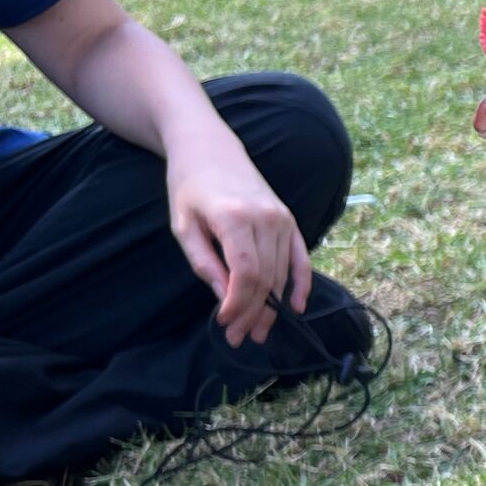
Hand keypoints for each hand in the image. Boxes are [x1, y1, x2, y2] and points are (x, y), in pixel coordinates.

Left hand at [166, 137, 308, 345]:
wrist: (210, 148)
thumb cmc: (189, 187)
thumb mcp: (184, 226)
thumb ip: (205, 263)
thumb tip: (226, 299)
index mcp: (236, 218)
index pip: (246, 273)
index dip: (239, 304)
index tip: (225, 324)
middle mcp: (266, 219)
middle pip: (266, 278)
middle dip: (254, 312)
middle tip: (239, 337)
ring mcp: (283, 219)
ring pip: (282, 274)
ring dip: (272, 307)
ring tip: (258, 331)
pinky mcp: (290, 220)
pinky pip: (300, 259)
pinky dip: (301, 285)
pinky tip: (295, 307)